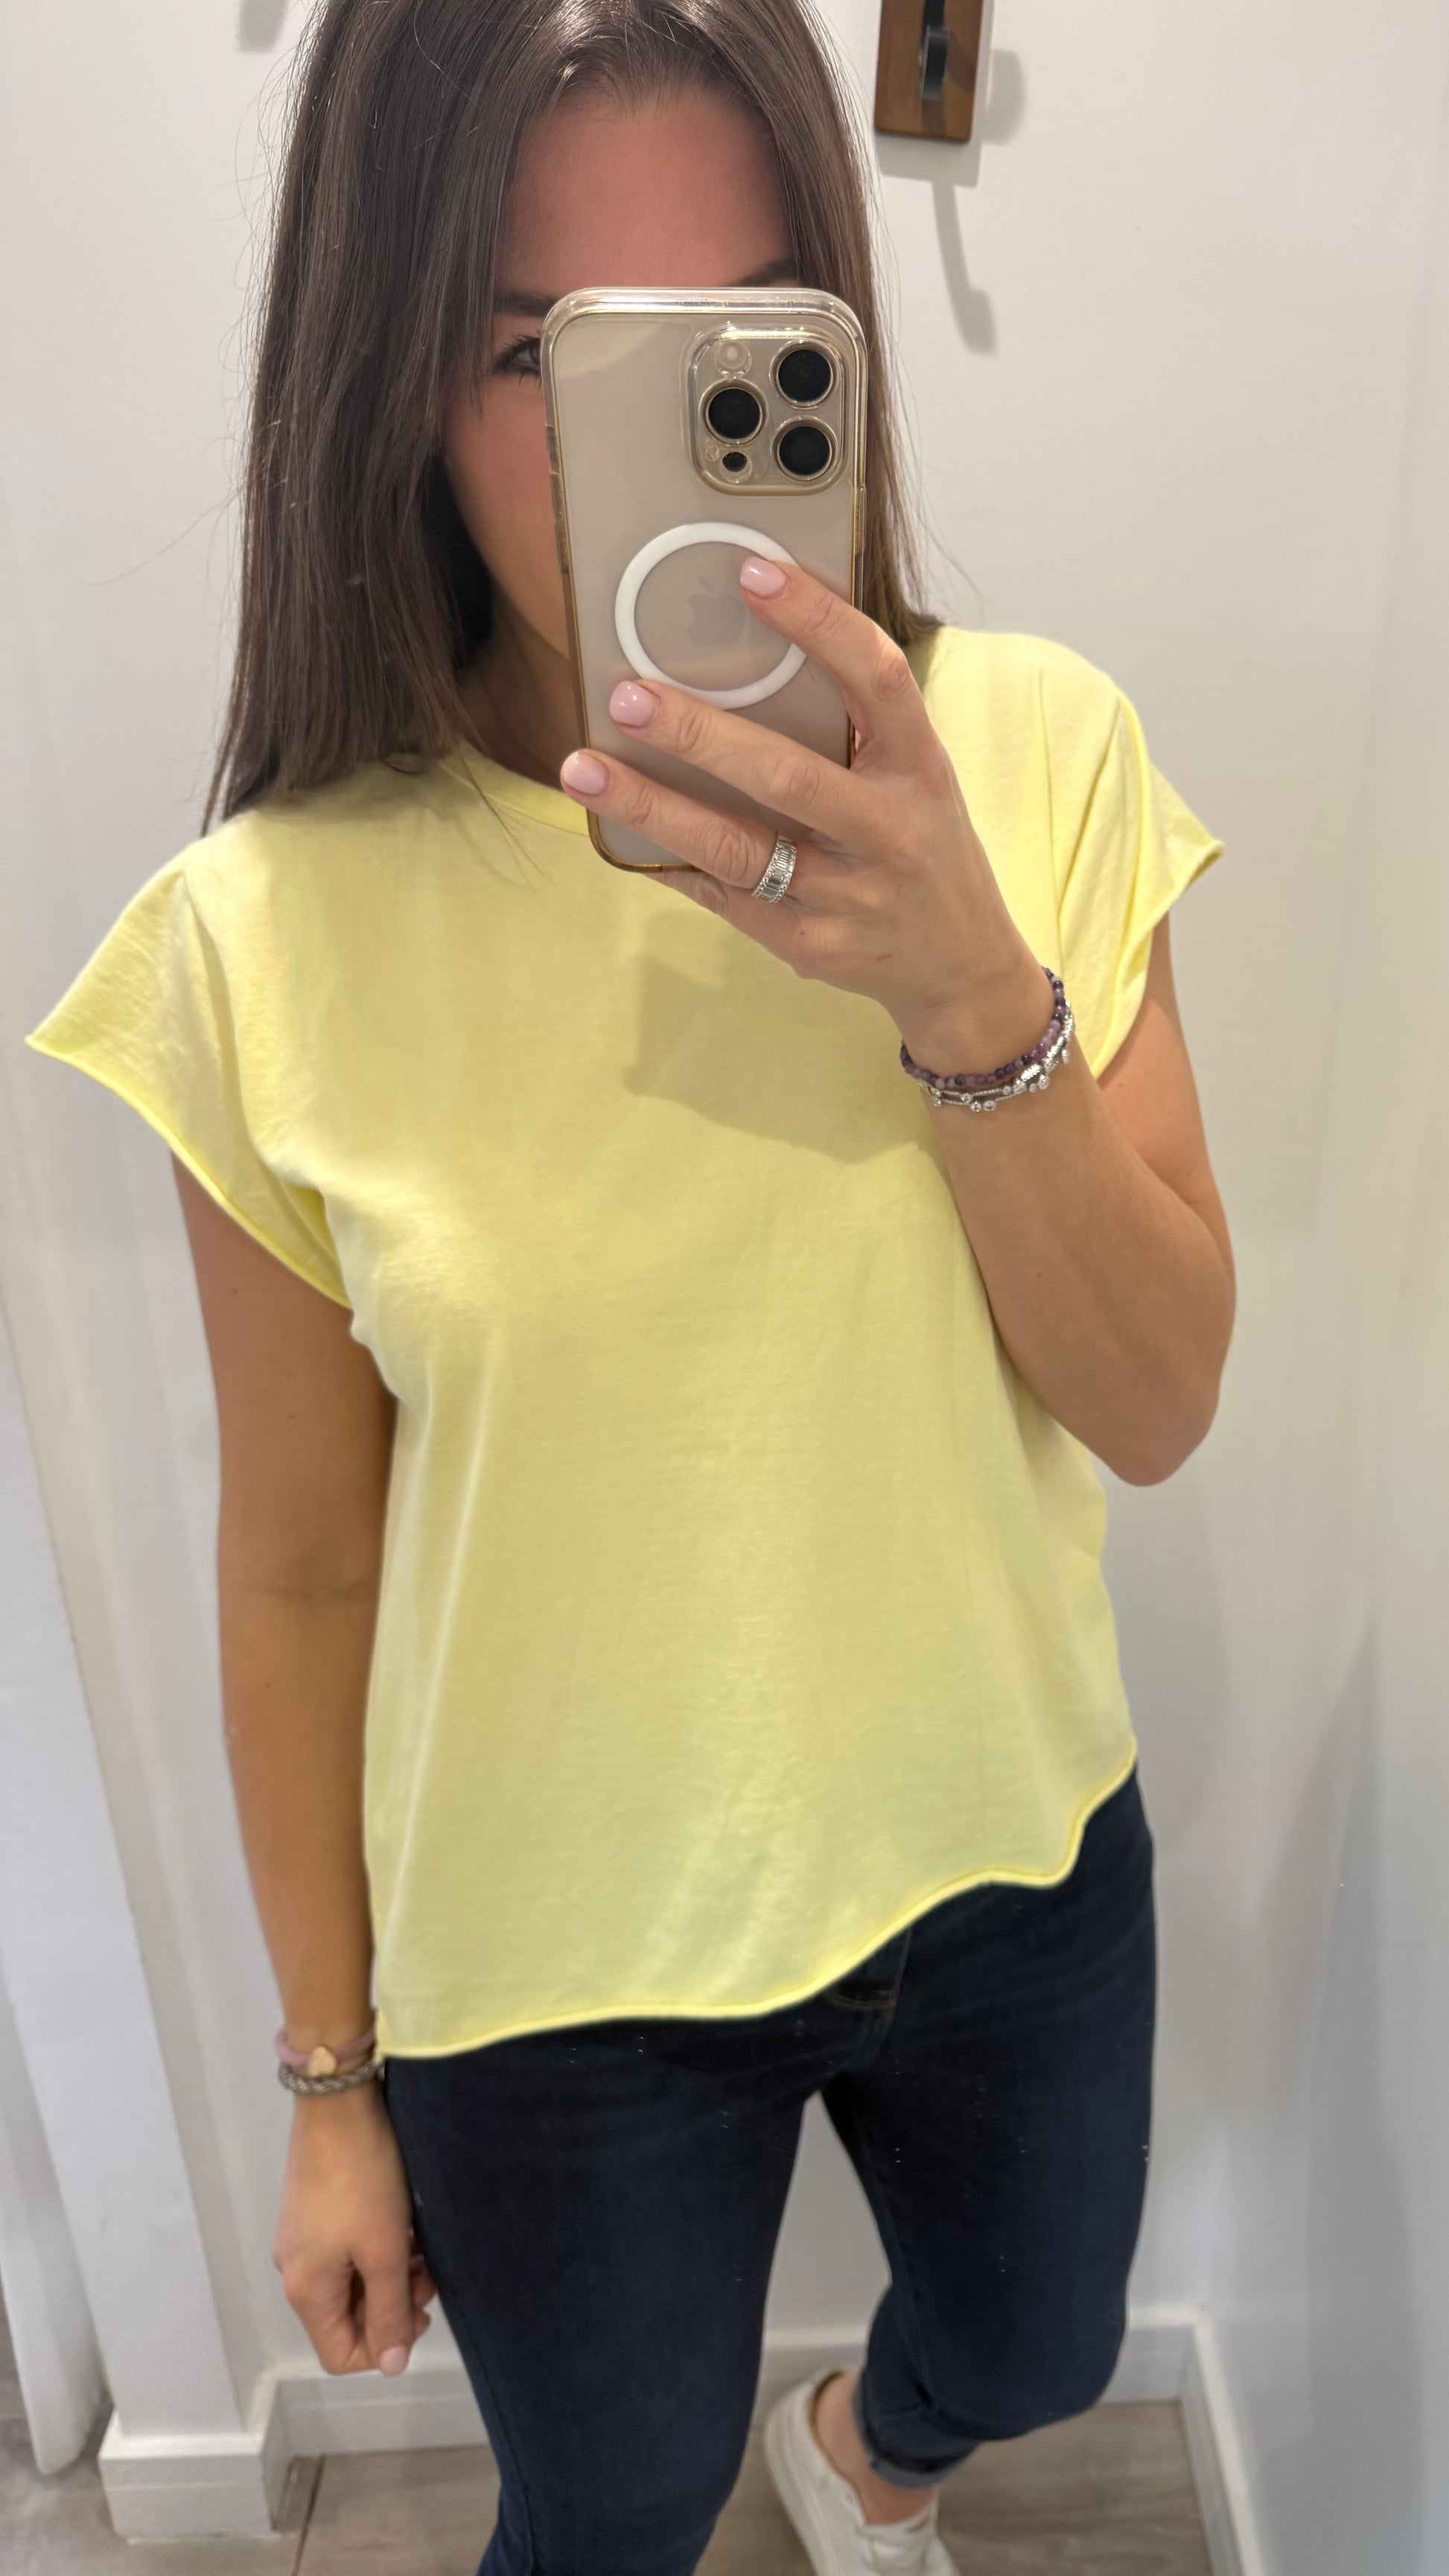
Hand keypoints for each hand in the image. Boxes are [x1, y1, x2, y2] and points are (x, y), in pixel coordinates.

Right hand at [272, 2084, 435, 2376]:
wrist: (337, 2104)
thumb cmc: (363, 2180)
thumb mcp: (384, 2251)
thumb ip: (389, 2313)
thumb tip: (392, 2366)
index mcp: (306, 2290)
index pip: (339, 2354)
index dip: (383, 2347)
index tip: (420, 2313)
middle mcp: (295, 2270)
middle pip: (345, 2318)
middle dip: (391, 2305)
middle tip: (427, 2274)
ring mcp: (301, 2239)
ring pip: (350, 2282)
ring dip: (388, 2276)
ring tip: (421, 2249)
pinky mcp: (312, 2211)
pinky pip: (346, 2252)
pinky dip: (376, 2250)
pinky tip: (402, 2226)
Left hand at [559, 556, 1050, 1076]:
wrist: (962, 966)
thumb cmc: (922, 848)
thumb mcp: (915, 780)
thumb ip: (854, 730)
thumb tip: (742, 657)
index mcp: (920, 768)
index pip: (877, 679)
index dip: (818, 621)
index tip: (751, 574)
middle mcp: (889, 831)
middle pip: (787, 776)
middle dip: (699, 735)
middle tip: (627, 695)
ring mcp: (847, 896)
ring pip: (738, 847)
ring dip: (654, 805)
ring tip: (583, 767)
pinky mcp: (809, 945)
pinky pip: (725, 896)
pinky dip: (668, 859)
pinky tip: (617, 830)